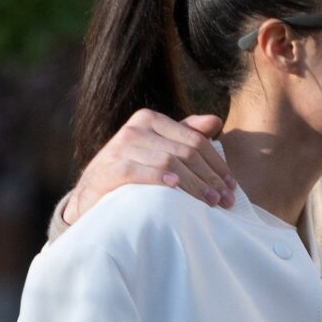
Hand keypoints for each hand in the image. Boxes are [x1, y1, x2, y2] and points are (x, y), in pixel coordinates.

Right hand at [63, 109, 235, 224]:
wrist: (90, 194)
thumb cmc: (132, 169)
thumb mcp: (159, 148)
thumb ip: (185, 134)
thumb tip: (215, 120)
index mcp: (151, 119)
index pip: (196, 140)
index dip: (217, 164)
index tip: (232, 186)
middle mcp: (135, 129)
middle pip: (186, 153)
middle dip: (210, 178)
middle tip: (226, 200)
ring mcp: (118, 148)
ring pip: (168, 162)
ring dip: (194, 184)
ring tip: (211, 202)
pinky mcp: (106, 170)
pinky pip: (137, 172)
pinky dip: (158, 179)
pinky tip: (175, 188)